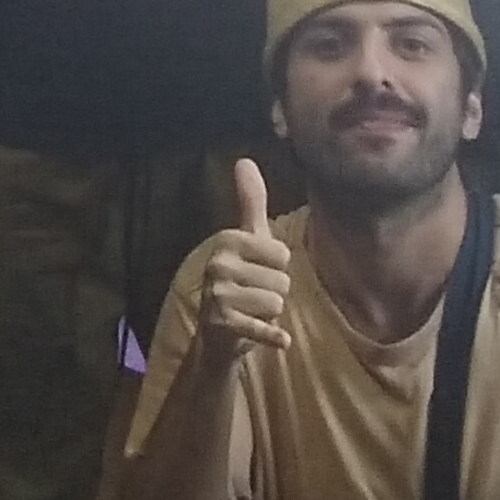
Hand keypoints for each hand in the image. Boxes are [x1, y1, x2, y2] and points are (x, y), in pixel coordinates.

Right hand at [182, 158, 296, 364]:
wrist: (218, 337)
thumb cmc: (240, 281)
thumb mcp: (247, 239)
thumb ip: (250, 201)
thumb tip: (244, 159)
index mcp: (226, 240)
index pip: (282, 254)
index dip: (277, 269)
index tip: (256, 273)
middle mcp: (217, 264)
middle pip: (282, 280)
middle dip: (274, 293)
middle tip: (252, 297)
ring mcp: (218, 295)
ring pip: (277, 303)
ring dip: (270, 314)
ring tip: (251, 313)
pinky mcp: (223, 324)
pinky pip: (266, 329)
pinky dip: (274, 338)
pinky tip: (275, 340)